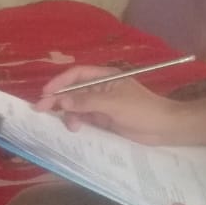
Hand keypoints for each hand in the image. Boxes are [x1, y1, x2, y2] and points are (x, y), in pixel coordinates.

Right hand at [35, 66, 186, 144]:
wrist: (165, 128)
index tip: (46, 93)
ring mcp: (102, 105)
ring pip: (76, 107)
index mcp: (104, 77)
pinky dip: (77, 123)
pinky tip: (75, 129)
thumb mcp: (113, 104)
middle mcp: (100, 89)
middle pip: (73, 91)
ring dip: (69, 115)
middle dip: (58, 99)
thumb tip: (61, 101)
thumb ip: (86, 102)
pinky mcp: (104, 120)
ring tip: (71, 126)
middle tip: (41, 109)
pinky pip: (84, 119)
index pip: (76, 75)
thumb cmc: (142, 110)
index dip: (59, 82)